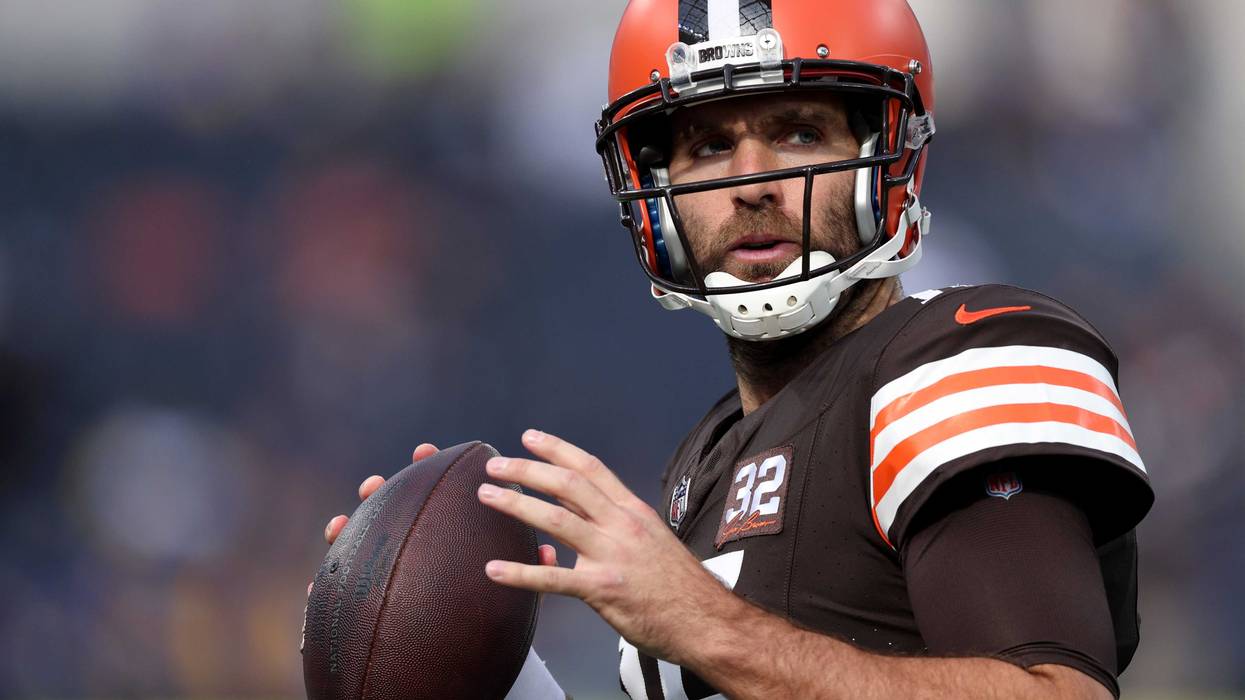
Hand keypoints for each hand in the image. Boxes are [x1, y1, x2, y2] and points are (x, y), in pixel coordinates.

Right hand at [311, 442, 557, 593]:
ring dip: (345, 532)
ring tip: (337, 527)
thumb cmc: (486, 600)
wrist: (463, 641)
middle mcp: (413, 538)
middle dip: (379, 493)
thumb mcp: (506, 581)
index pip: (433, 490)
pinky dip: (324, 587)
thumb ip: (523, 563)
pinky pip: (342, 589)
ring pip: (359, 542)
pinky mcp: (369, 594)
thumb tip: (550, 553)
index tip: (424, 452)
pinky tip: (312, 587)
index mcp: (446, 527)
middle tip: (374, 484)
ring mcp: (387, 562)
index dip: (426, 468)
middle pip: (390, 508)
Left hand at [476, 429, 736, 663]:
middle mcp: (620, 525)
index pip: (590, 468)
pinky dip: (520, 573)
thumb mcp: (648, 540)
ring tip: (487, 496)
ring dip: (516, 504)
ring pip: (556, 519)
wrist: (706, 619)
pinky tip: (494, 569)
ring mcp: (611, 556)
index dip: (556, 449)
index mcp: (631, 511)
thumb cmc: (677, 585)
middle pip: (567, 484)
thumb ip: (609, 526)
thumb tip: (566, 516)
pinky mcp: (602, 589)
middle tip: (495, 464)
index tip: (529, 437)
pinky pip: (554, 579)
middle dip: (527, 470)